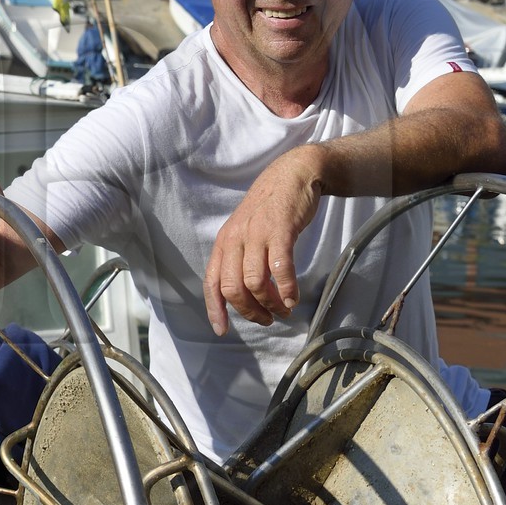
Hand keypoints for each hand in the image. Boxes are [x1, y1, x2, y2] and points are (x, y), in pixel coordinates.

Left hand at [203, 147, 324, 332]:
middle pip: (233, 288)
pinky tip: (293, 298)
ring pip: (255, 282)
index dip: (215, 309)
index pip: (212, 282)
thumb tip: (241, 293)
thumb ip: (239, 257)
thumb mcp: (244, 230)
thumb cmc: (269, 208)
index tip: (222, 330)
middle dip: (249, 311)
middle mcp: (235, 239)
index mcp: (224, 242)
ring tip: (284, 310)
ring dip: (270, 304)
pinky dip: (287, 289)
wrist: (293, 174)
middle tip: (267, 319)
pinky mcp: (281, 230)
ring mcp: (257, 234)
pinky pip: (280, 267)